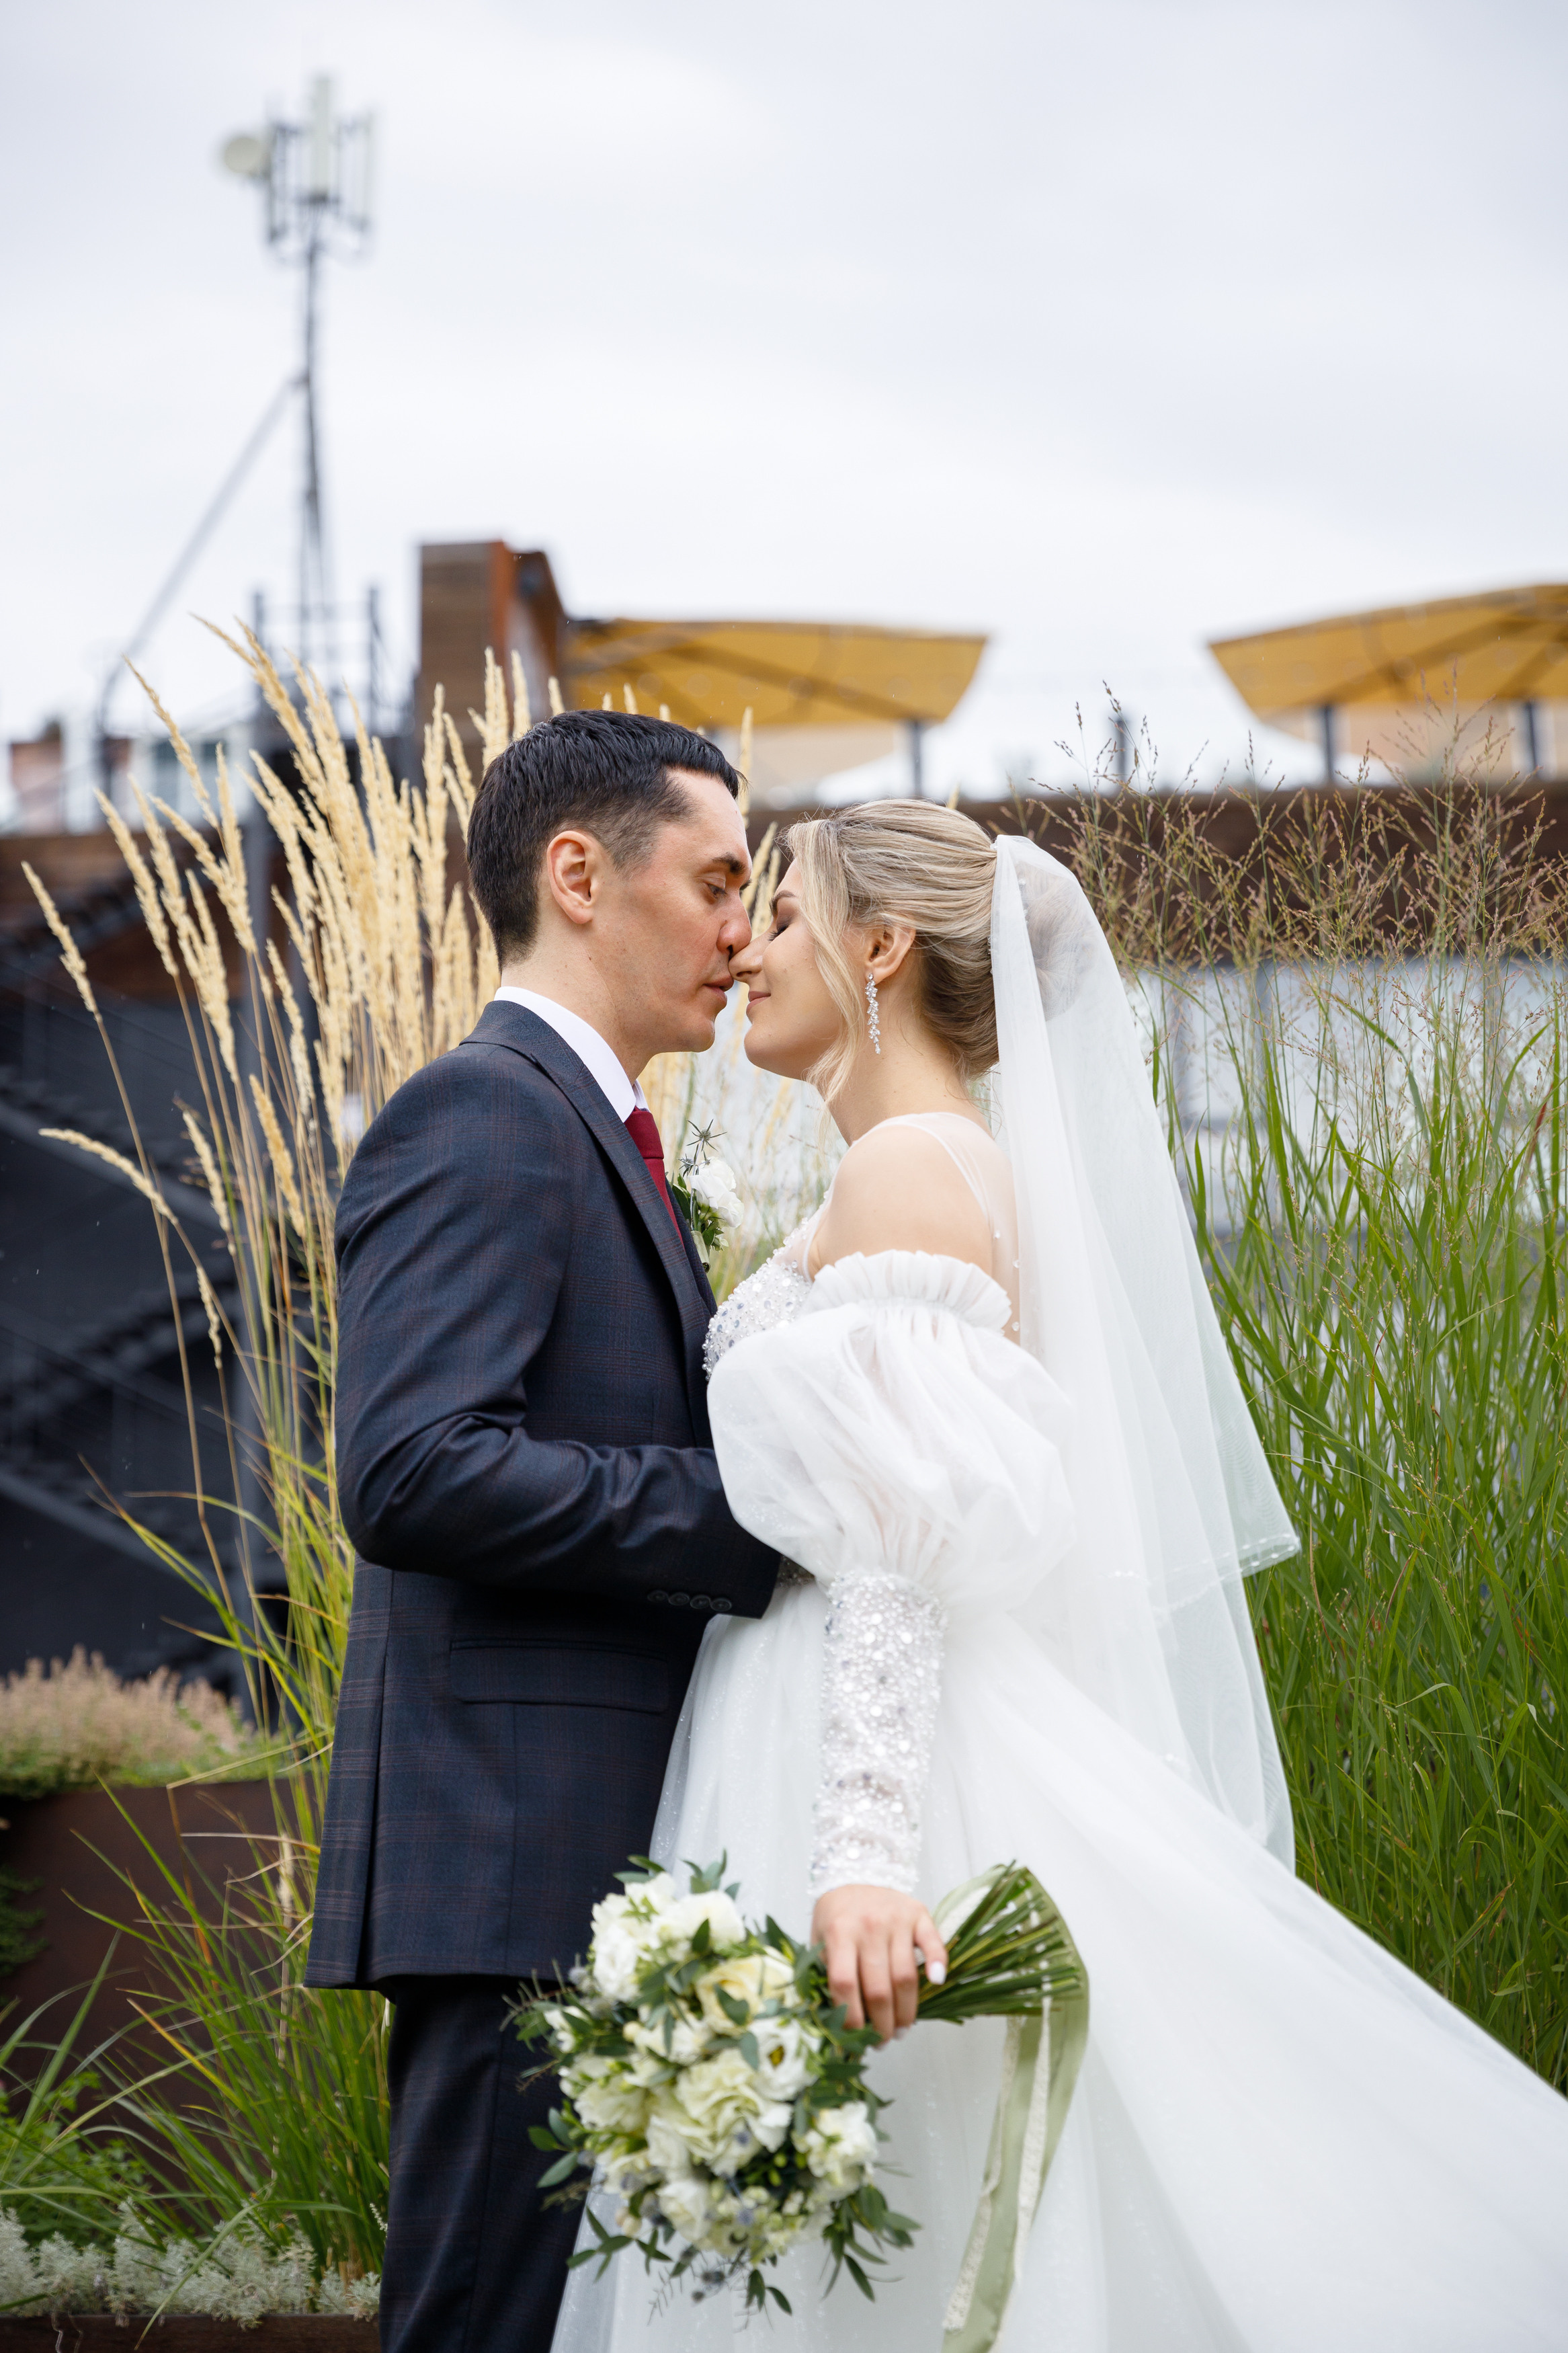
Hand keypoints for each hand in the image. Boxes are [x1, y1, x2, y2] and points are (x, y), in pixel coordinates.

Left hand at [811, 1884, 948, 2043]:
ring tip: (902, 2029)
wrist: (856, 1871)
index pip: (844, 1985)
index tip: (857, 2038)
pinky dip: (937, 1963)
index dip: (852, 2019)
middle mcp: (868, 1925)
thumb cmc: (836, 1915)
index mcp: (839, 1933)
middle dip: (881, 2024)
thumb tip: (833, 2022)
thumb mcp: (819, 1940)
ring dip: (905, 2011)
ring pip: (905, 1976)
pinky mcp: (918, 1912)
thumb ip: (825, 1974)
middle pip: (878, 1988)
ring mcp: (895, 1918)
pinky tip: (936, 1984)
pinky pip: (932, 1943)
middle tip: (883, 2041)